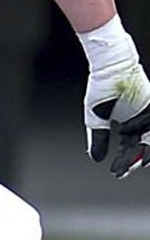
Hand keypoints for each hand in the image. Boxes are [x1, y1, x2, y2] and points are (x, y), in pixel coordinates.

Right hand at [85, 59, 149, 177]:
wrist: (110, 66)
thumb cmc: (102, 87)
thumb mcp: (96, 119)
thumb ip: (98, 139)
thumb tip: (96, 159)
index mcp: (129, 123)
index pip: (129, 146)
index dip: (123, 160)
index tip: (117, 172)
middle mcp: (141, 120)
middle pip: (142, 145)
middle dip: (135, 159)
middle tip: (126, 170)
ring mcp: (149, 113)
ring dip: (146, 152)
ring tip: (140, 163)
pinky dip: (147, 137)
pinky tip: (144, 149)